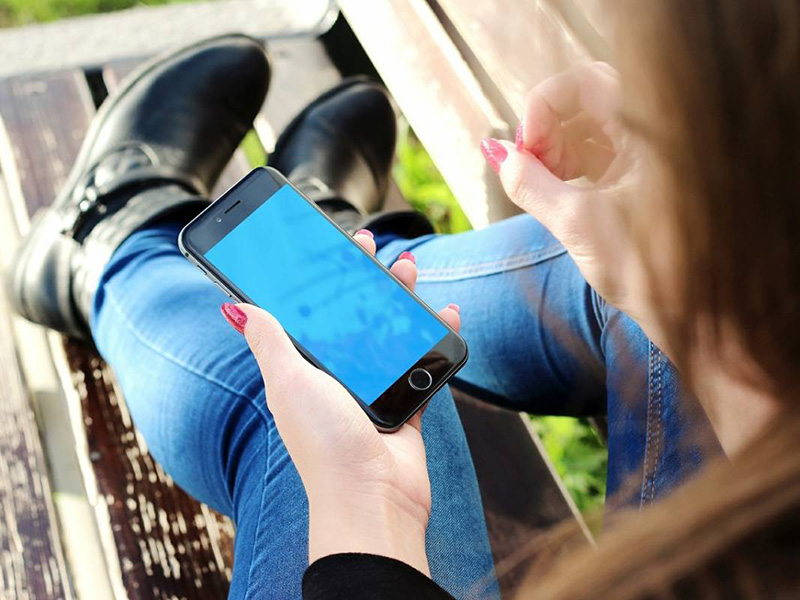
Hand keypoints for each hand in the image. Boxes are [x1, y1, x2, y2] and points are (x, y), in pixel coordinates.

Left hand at [228, 234, 460, 574]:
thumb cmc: (324, 442)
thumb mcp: (290, 382)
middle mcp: (338, 377)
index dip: (318, 279)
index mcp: (306, 370)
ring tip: (408, 270)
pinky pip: (421, 363)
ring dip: (400, 299)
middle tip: (370, 248)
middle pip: (353, 316)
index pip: (311, 313)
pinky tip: (445, 314)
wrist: (373, 497)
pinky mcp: (405, 404)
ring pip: (390, 333)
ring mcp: (373, 390)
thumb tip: (233, 306)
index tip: (327, 248)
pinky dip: (434, 337)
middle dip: (362, 280)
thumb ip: (269, 341)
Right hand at [483, 62, 666, 348]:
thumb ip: (529, 185)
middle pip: (585, 102)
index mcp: (653, 131)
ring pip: (588, 128)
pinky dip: (569, 166)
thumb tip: (495, 154)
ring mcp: (649, 155)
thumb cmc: (650, 272)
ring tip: (538, 185)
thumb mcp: (577, 225)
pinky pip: (598, 153)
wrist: (695, 315)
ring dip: (554, 150)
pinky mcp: (642, 177)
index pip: (586, 83)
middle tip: (525, 168)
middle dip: (546, 130)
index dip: (544, 106)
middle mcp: (655, 133)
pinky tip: (555, 191)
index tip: (523, 148)